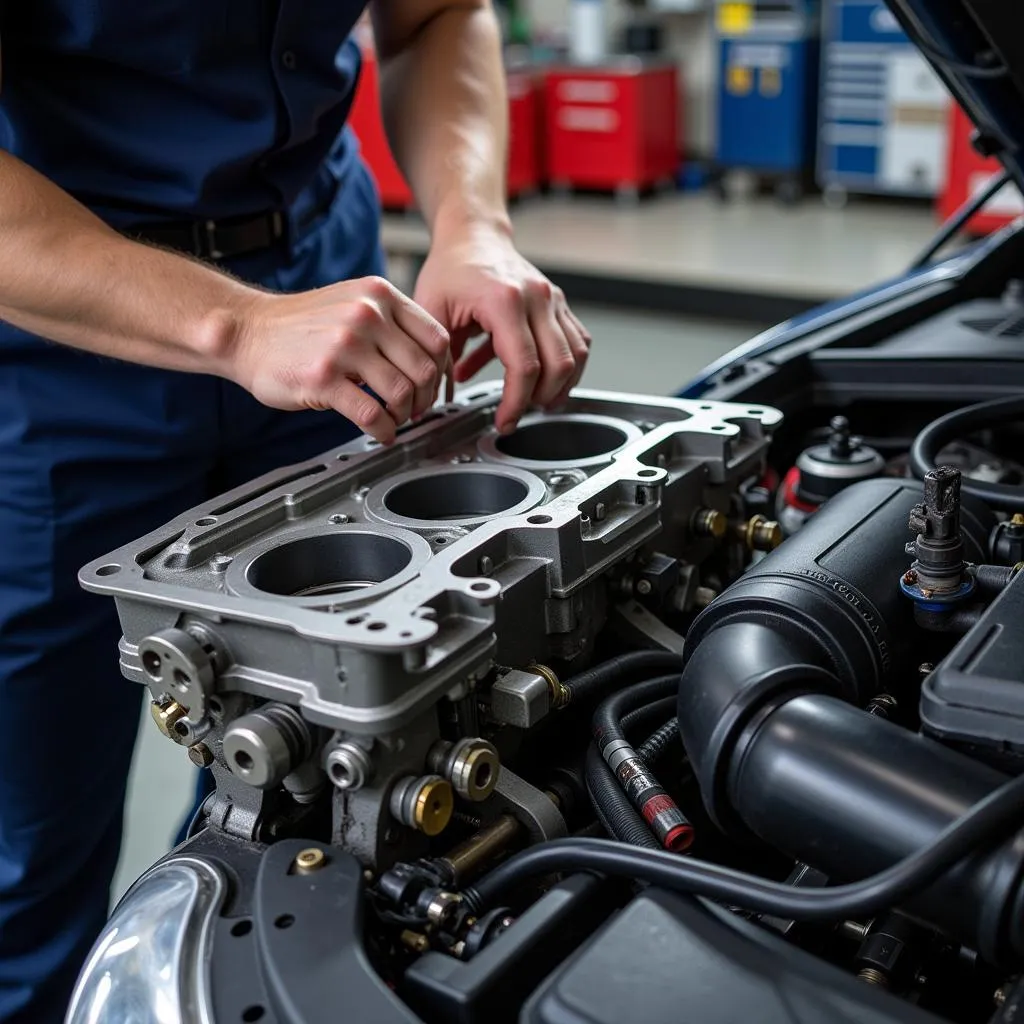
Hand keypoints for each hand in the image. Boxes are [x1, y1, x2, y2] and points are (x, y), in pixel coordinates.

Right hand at [231, 276, 449, 444]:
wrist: (247, 331)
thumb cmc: (301, 325)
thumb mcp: (352, 303)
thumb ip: (391, 323)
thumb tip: (430, 361)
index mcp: (379, 295)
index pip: (437, 338)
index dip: (440, 371)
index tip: (431, 388)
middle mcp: (366, 315)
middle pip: (424, 370)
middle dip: (424, 399)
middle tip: (415, 411)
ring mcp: (345, 345)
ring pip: (402, 393)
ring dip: (404, 416)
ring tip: (393, 420)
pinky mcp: (324, 378)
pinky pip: (372, 414)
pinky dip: (384, 430)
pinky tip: (380, 432)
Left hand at [414, 228, 590, 433]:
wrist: (472, 236)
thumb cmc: (451, 269)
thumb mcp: (431, 312)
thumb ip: (436, 357)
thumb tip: (435, 399)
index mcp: (504, 300)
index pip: (524, 365)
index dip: (516, 402)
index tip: (503, 421)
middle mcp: (537, 298)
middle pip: (559, 364)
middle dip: (539, 399)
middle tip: (517, 414)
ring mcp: (552, 299)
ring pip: (577, 355)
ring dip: (559, 386)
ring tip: (534, 401)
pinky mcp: (559, 304)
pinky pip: (577, 342)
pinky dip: (565, 367)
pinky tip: (540, 379)